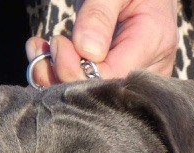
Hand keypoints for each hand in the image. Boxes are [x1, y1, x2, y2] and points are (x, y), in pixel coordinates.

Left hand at [25, 0, 177, 86]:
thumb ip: (99, 14)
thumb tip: (86, 51)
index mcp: (153, 43)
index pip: (112, 77)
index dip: (77, 71)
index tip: (59, 44)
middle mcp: (147, 72)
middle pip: (101, 95)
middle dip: (62, 77)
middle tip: (42, 49)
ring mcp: (132, 81)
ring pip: (89, 98)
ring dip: (55, 77)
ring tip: (39, 49)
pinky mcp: (116, 84)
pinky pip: (86, 91)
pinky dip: (59, 76)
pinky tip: (46, 55)